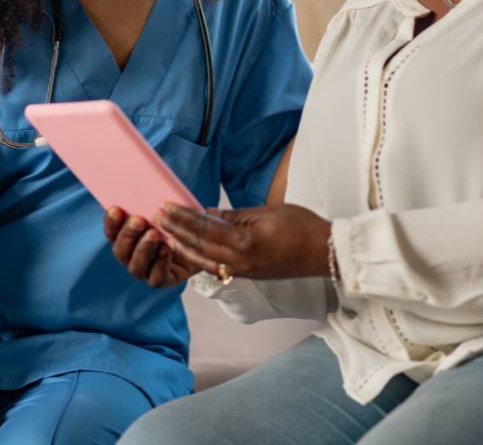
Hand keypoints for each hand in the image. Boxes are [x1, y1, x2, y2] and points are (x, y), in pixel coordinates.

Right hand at [104, 207, 200, 287]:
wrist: (203, 242)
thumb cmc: (182, 220)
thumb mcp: (171, 208)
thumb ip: (158, 200)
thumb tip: (151, 181)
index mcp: (128, 237)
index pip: (112, 232)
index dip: (111, 222)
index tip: (116, 209)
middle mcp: (132, 256)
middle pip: (120, 251)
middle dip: (127, 234)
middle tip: (138, 219)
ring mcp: (146, 270)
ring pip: (135, 266)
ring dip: (143, 249)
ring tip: (154, 234)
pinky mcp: (163, 280)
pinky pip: (155, 278)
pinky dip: (159, 264)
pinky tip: (167, 249)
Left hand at [155, 203, 331, 280]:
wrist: (324, 254)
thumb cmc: (302, 228)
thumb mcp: (267, 212)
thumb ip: (235, 215)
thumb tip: (208, 213)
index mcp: (245, 243)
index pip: (205, 229)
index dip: (183, 218)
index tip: (166, 207)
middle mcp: (240, 262)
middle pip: (199, 247)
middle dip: (176, 232)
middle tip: (157, 218)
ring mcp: (243, 271)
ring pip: (203, 261)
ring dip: (182, 247)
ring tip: (165, 235)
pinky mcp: (248, 275)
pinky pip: (215, 267)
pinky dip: (198, 257)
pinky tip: (188, 249)